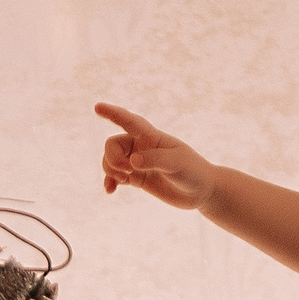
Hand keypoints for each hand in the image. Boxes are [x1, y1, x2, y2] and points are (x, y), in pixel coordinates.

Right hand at [96, 103, 216, 209]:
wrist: (201, 192)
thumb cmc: (193, 171)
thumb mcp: (177, 163)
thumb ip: (154, 160)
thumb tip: (132, 161)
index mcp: (151, 136)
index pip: (129, 121)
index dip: (113, 113)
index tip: (97, 107)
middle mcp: (141, 147)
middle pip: (113, 144)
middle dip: (113, 158)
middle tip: (127, 171)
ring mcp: (138, 163)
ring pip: (110, 160)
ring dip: (110, 170)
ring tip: (123, 180)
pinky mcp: (137, 178)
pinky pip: (115, 176)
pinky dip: (110, 182)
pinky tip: (110, 190)